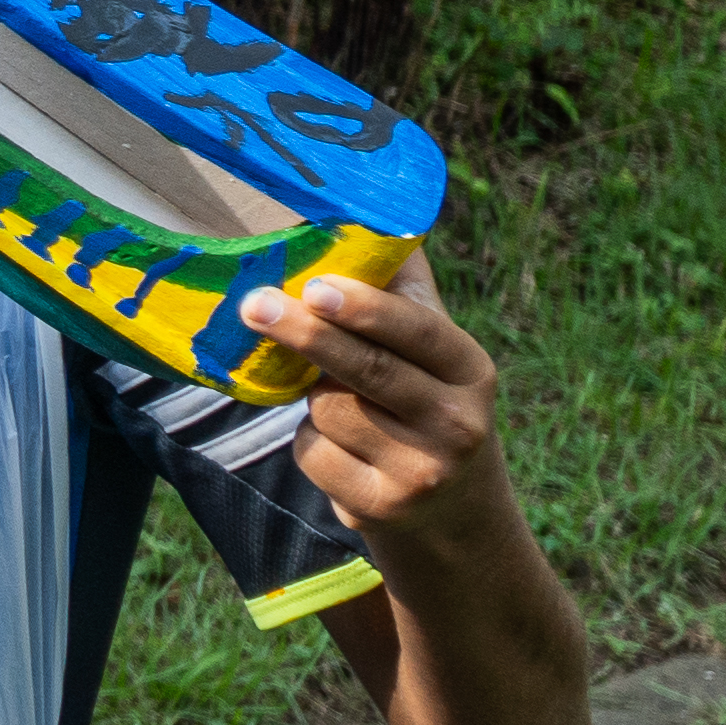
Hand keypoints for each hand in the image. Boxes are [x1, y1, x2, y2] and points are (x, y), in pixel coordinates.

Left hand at [234, 255, 506, 534]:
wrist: (452, 514)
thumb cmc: (428, 404)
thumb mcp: (436, 355)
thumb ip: (405, 293)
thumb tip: (369, 210)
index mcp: (470, 371)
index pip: (419, 331)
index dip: (366, 309)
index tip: (316, 287)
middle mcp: (457, 423)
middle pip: (366, 370)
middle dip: (305, 334)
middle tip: (254, 304)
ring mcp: (421, 472)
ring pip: (328, 409)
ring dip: (311, 396)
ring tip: (337, 400)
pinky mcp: (381, 508)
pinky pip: (313, 454)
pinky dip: (310, 444)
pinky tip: (340, 450)